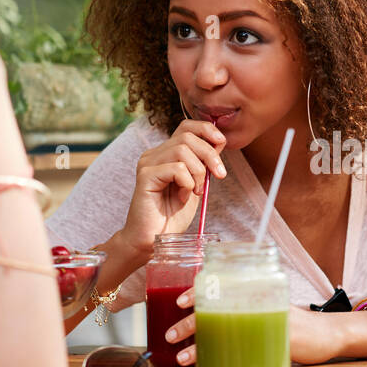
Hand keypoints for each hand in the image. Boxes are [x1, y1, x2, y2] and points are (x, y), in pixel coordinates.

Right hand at [119, 120, 226, 256]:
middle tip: (218, 175)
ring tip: (195, 191)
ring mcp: (147, 163)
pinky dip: (187, 182)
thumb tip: (219, 141)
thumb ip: (203, 164)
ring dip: (198, 172)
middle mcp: (154, 154)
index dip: (206, 130)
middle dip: (209, 154)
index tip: (221, 143)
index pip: (186, 127)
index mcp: (165, 154)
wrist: (154, 239)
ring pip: (182, 150)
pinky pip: (176, 168)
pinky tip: (183, 196)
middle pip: (187, 136)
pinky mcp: (145, 175)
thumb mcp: (195, 184)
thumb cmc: (172, 216)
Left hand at [164, 293, 341, 365]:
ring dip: (199, 345)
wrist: (328, 334)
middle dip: (189, 323)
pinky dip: (226, 359)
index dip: (197, 291)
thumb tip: (210, 315)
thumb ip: (247, 307)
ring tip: (182, 358)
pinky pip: (247, 348)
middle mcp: (260, 302)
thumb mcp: (270, 307)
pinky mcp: (279, 340)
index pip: (221, 285)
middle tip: (170, 335)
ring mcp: (269, 320)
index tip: (179, 302)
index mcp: (255, 291)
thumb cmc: (293, 322)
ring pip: (225, 329)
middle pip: (217, 308)